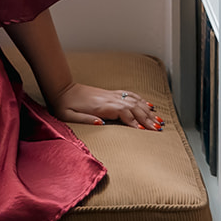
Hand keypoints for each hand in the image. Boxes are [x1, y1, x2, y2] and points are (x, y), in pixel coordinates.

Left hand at [48, 82, 163, 130]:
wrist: (61, 89)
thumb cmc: (63, 105)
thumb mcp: (68, 116)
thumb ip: (85, 119)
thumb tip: (102, 123)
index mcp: (101, 106)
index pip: (124, 114)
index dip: (135, 122)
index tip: (145, 131)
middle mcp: (109, 99)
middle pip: (134, 108)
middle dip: (147, 119)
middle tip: (159, 129)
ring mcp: (111, 95)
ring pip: (134, 101)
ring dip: (148, 111)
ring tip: (159, 121)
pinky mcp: (110, 94)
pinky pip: (130, 95)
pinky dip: (141, 100)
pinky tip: (149, 105)